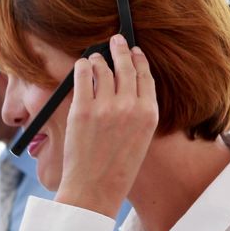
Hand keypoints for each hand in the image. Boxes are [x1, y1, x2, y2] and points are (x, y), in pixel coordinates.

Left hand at [56, 33, 156, 218]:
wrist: (95, 190)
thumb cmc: (116, 170)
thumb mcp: (139, 140)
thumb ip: (136, 113)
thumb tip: (124, 86)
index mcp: (148, 115)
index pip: (146, 77)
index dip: (139, 60)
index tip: (135, 51)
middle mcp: (130, 107)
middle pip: (126, 67)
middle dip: (120, 50)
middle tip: (116, 40)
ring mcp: (106, 107)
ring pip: (102, 68)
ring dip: (97, 59)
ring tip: (93, 58)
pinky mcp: (82, 109)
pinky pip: (82, 77)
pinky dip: (81, 67)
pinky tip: (81, 66)